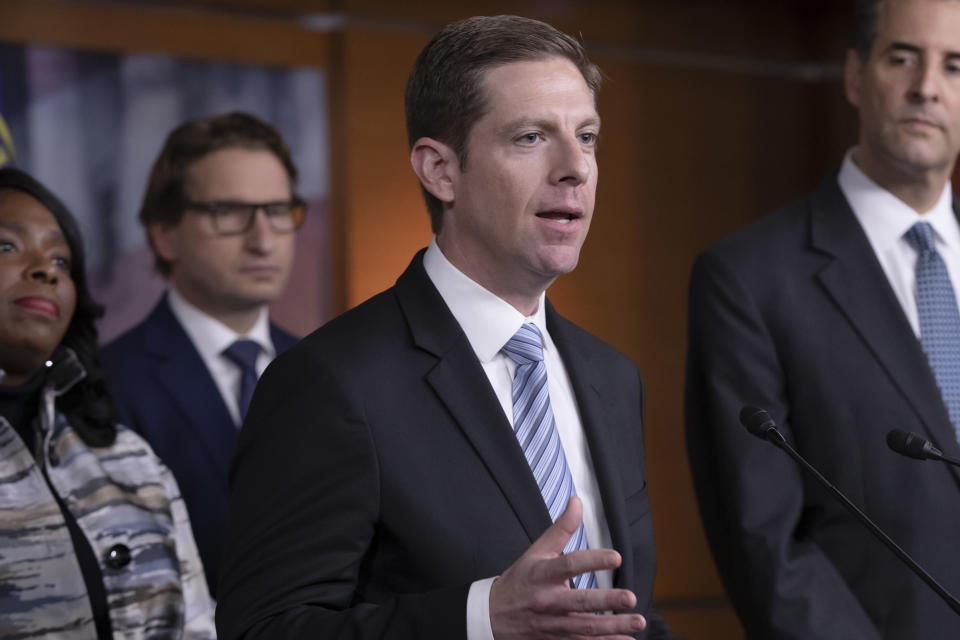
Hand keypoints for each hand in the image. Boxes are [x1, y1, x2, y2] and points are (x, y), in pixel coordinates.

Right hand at [489, 496, 646, 638]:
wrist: (493, 615)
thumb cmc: (520, 580)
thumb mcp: (536, 551)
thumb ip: (561, 528)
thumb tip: (577, 502)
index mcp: (543, 574)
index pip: (569, 564)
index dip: (593, 560)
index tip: (616, 557)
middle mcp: (548, 600)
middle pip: (579, 602)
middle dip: (606, 601)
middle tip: (631, 598)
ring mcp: (552, 624)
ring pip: (585, 628)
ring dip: (613, 627)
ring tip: (638, 621)